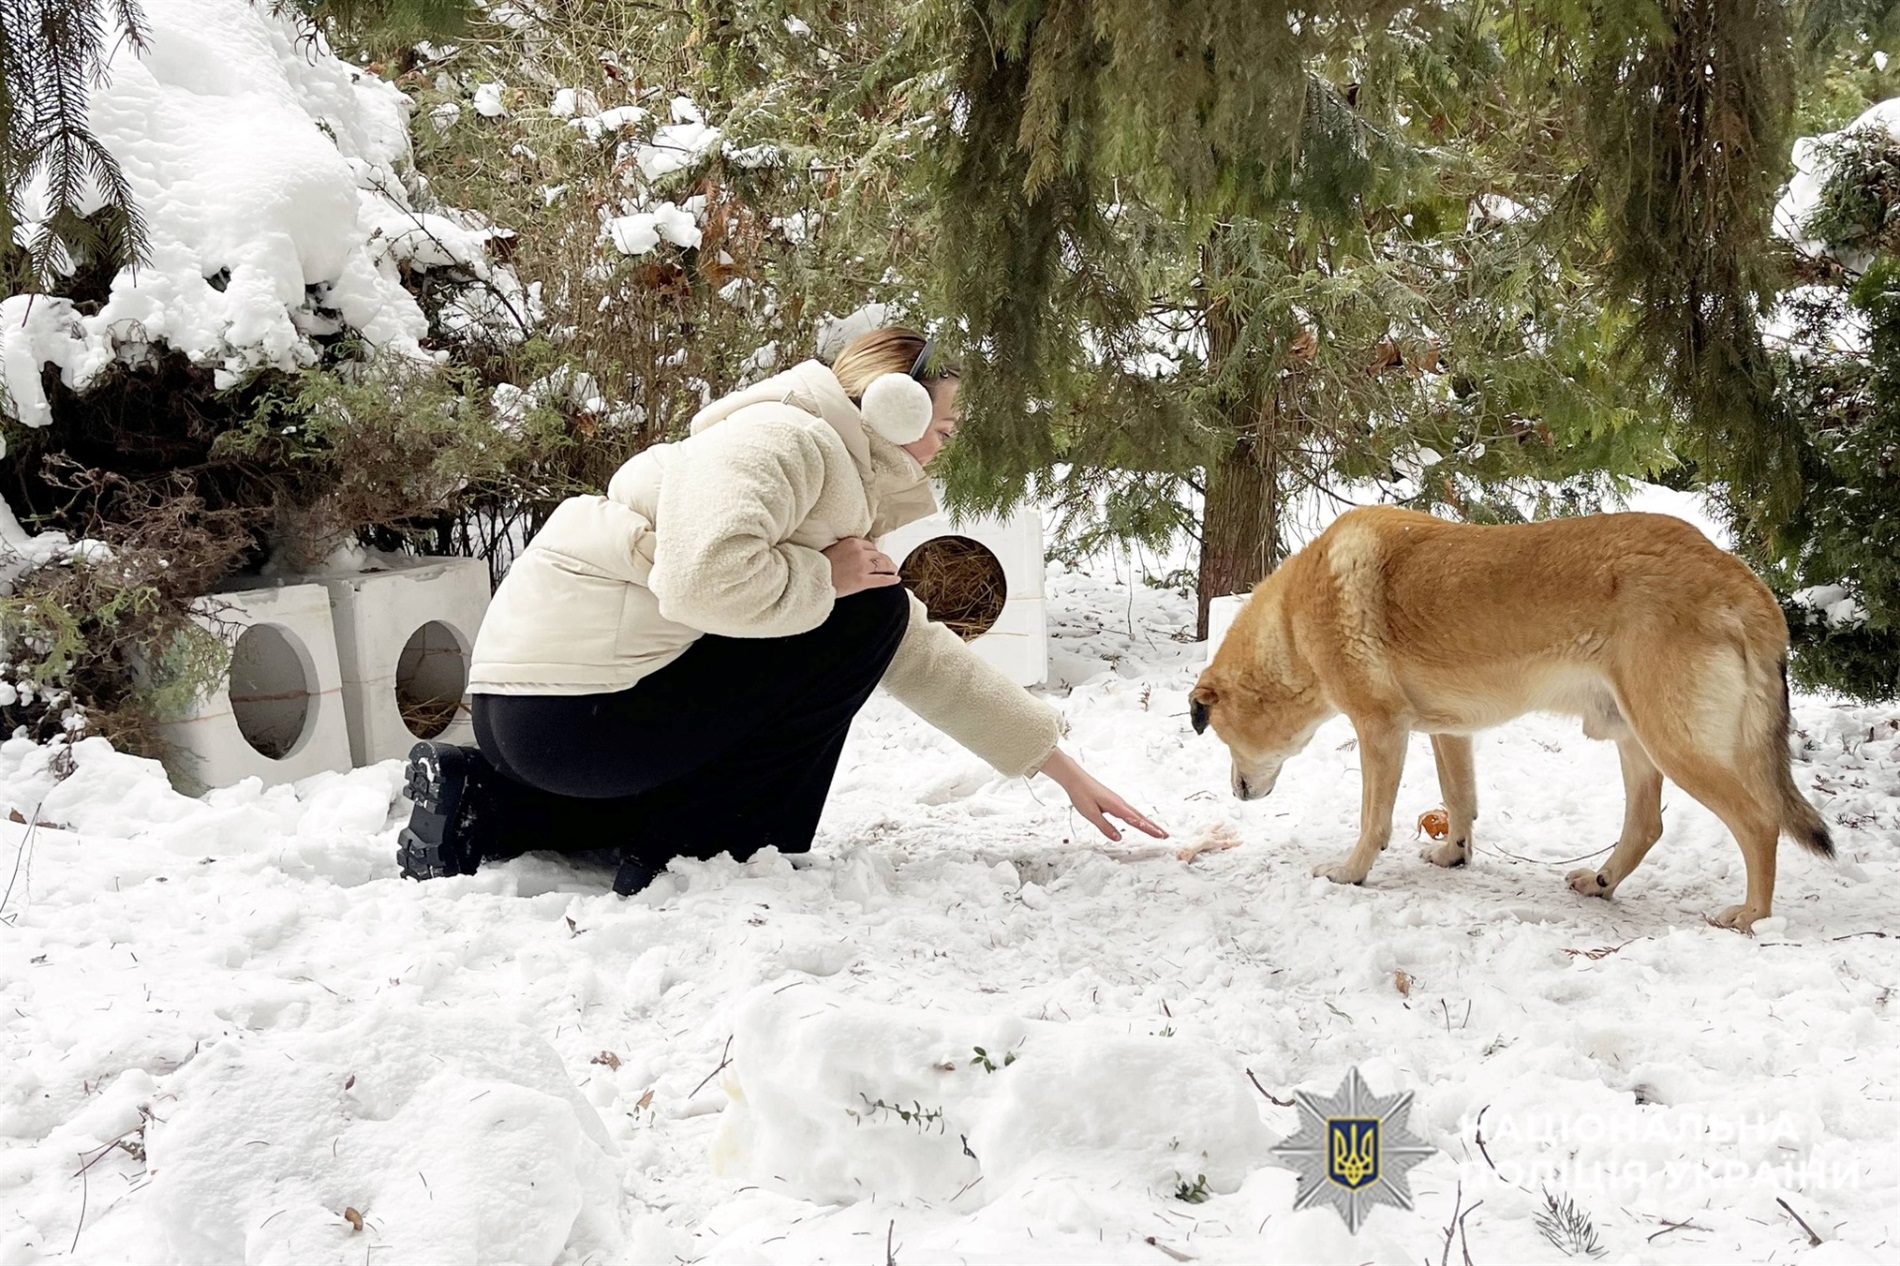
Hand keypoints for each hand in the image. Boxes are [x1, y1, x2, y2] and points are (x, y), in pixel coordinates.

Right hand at [824, 537, 900, 595]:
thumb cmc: (818, 565)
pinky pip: (882, 579)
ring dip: (890, 568)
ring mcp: (862, 567)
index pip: (870, 545)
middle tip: (889, 564)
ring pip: (883, 565)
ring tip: (894, 570)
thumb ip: (845, 548)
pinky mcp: (863, 581)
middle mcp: (860, 552)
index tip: (875, 557)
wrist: (813, 578)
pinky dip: (891, 580)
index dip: (873, 552)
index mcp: (852, 542)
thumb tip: (853, 553)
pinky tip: (897, 580)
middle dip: (884, 560)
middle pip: (878, 554)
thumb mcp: (832, 549)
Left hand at [1037, 748, 1168, 842]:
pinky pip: (1130, 812)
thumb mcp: (1090, 814)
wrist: (1076, 779)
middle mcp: (1120, 803)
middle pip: (1141, 817)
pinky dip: (1139, 818)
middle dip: (1153, 827)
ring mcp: (1118, 801)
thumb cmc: (1081, 795)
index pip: (1136, 820)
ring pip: (1137, 814)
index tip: (1160, 835)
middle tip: (1165, 836)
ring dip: (1148, 823)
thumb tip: (1119, 838)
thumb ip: (1105, 827)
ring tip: (1158, 831)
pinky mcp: (1114, 801)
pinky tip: (1140, 821)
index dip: (1148, 829)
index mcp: (1116, 806)